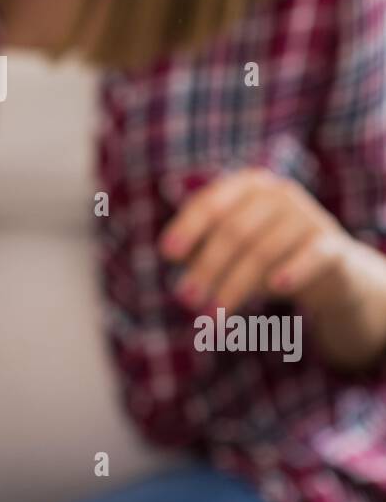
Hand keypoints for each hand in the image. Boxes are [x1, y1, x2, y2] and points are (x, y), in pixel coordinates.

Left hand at [159, 167, 354, 314]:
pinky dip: (294, 269)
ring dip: (235, 286)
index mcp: (248, 186)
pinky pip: (311, 255)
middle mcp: (279, 194)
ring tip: (214, 315)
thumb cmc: (265, 256)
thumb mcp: (232, 250)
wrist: (328, 271)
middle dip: (207, 268)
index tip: (168, 254)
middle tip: (187, 301)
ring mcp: (308, 216)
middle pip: (235, 231)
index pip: (211, 203)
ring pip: (264, 251)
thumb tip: (181, 267)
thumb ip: (204, 252)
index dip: (188, 227)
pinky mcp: (332, 245)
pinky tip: (276, 288)